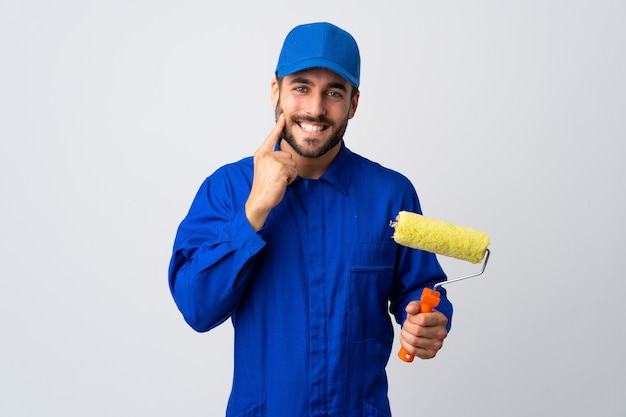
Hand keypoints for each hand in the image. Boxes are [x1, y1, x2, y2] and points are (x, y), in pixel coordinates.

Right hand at [245, 114, 297, 230]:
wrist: (259, 200)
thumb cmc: (263, 187)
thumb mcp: (265, 168)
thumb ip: (271, 159)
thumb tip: (284, 154)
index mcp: (261, 153)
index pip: (272, 137)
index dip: (279, 127)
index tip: (283, 116)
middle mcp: (266, 155)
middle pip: (289, 155)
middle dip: (287, 168)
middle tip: (276, 178)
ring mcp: (273, 161)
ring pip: (293, 164)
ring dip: (289, 174)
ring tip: (277, 181)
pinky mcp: (281, 169)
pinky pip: (294, 172)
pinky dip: (290, 179)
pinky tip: (280, 184)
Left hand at [399, 301, 448, 358]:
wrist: (426, 328)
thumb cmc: (423, 317)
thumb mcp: (419, 307)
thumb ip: (414, 305)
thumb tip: (410, 309)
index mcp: (441, 319)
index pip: (423, 319)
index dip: (412, 318)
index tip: (410, 316)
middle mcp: (441, 333)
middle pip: (417, 331)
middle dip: (407, 326)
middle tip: (406, 324)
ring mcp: (437, 345)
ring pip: (414, 341)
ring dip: (405, 335)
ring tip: (406, 331)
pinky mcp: (431, 354)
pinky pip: (414, 350)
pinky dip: (406, 345)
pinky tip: (406, 339)